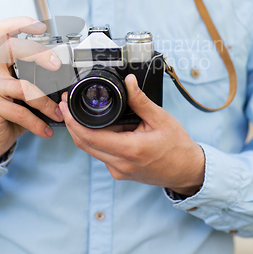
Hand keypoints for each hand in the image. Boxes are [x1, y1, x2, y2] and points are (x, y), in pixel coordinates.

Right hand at [0, 17, 62, 163]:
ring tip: (57, 114)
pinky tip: (45, 130)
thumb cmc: (8, 114)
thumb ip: (38, 84)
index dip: (21, 23)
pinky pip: (21, 111)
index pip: (5, 31)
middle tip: (57, 65)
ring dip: (45, 102)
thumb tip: (67, 85)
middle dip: (39, 53)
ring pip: (24, 86)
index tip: (41, 27)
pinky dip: (37, 122)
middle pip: (12, 47)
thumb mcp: (24, 96)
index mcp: (0, 61)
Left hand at [59, 74, 204, 194]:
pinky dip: (98, 139)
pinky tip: (108, 127)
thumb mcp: (160, 118)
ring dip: (85, 131)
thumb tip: (129, 81)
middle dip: (72, 124)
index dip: (73, 122)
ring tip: (91, 112)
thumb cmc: (177, 147)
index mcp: (129, 149)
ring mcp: (118, 171)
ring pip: (91, 149)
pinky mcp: (119, 172)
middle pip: (84, 144)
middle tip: (67, 105)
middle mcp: (119, 164)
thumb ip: (140, 100)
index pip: (89, 137)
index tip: (65, 107)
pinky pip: (101, 154)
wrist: (187, 171)